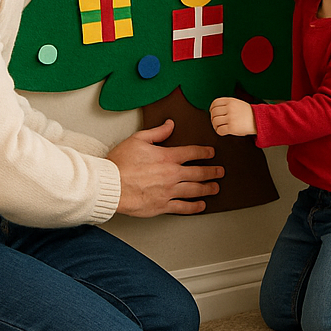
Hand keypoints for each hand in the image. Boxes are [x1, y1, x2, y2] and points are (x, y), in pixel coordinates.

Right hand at [106, 119, 221, 216]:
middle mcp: (172, 174)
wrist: (109, 185)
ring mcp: (168, 191)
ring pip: (194, 190)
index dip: (205, 151)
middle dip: (212, 172)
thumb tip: (170, 124)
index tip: (211, 152)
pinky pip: (182, 207)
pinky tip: (200, 206)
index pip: (192, 152)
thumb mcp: (138, 139)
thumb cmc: (120, 163)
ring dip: (207, 188)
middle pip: (198, 172)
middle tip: (220, 172)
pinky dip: (194, 207)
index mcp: (167, 157)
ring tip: (215, 188)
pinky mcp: (161, 206)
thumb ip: (157, 132)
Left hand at [210, 96, 256, 136]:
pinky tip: (224, 131)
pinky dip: (219, 132)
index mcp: (231, 101)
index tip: (213, 113)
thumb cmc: (247, 113)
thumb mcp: (237, 103)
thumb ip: (227, 104)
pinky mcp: (232, 127)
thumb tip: (214, 111)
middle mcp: (230, 108)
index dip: (212, 108)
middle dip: (213, 118)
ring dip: (215, 126)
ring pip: (215, 121)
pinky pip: (219, 130)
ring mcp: (231, 118)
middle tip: (216, 122)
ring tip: (220, 127)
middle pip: (214, 113)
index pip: (215, 103)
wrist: (258, 120)